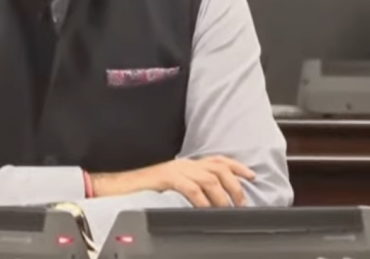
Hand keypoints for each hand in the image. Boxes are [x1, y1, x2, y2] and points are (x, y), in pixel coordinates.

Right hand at [89, 156, 255, 207]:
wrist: (118, 186)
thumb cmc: (144, 189)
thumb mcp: (172, 186)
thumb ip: (190, 188)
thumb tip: (211, 201)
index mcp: (187, 164)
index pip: (217, 160)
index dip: (237, 166)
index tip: (252, 176)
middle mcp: (184, 163)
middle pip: (217, 168)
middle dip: (234, 184)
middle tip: (241, 201)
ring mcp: (175, 169)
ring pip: (207, 178)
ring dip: (221, 194)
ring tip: (227, 208)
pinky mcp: (165, 178)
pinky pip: (189, 187)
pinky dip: (201, 198)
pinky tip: (206, 208)